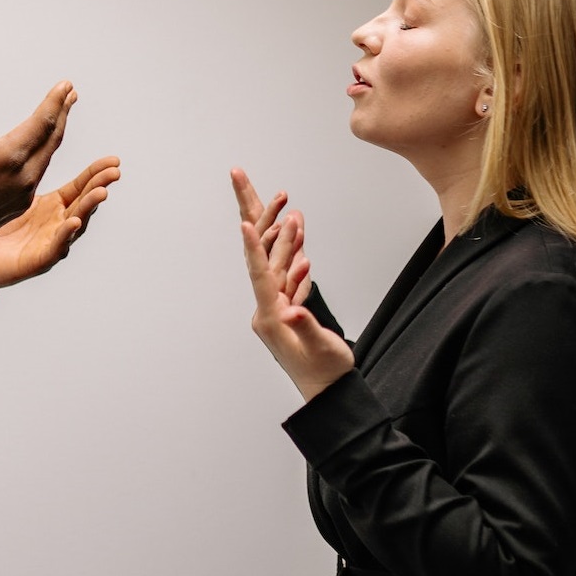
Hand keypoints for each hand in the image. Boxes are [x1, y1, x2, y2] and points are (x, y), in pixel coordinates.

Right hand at [0, 69, 77, 258]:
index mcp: (8, 157)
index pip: (43, 122)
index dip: (55, 101)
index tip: (66, 84)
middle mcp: (23, 176)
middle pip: (51, 138)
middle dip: (62, 113)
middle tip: (70, 93)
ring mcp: (23, 194)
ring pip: (47, 157)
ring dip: (55, 133)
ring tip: (60, 115)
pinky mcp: (19, 205)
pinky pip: (39, 174)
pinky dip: (45, 154)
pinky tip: (40, 149)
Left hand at [0, 156, 120, 294]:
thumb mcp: (8, 191)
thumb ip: (20, 167)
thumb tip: (23, 133)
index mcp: (52, 207)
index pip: (79, 187)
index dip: (96, 174)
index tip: (113, 160)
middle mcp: (56, 225)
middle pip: (83, 203)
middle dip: (99, 186)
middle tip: (114, 171)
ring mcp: (49, 244)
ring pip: (75, 225)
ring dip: (89, 208)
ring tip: (100, 192)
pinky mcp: (35, 262)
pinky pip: (55, 248)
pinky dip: (65, 236)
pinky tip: (73, 221)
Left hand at [235, 172, 351, 400]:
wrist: (329, 393)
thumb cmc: (326, 374)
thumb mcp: (320, 351)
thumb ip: (308, 328)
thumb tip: (294, 309)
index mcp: (271, 318)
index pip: (260, 276)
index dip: (254, 248)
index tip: (245, 223)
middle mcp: (268, 310)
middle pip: (262, 259)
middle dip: (260, 220)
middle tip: (249, 182)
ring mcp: (277, 308)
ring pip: (278, 264)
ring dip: (284, 235)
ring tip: (288, 204)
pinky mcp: (289, 309)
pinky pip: (289, 277)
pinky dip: (295, 256)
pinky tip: (299, 239)